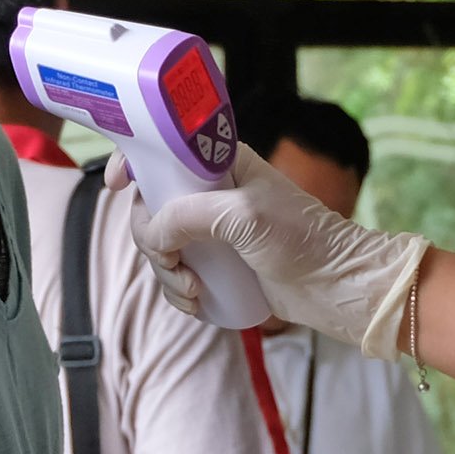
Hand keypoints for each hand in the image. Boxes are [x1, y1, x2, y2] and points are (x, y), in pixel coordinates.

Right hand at [128, 146, 431, 357]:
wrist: (337, 287)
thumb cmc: (303, 240)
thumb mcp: (243, 215)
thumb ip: (187, 216)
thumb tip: (151, 237)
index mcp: (219, 163)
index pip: (162, 149)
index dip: (133, 162)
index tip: (116, 187)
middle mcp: (212, 193)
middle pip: (151, 208)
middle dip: (154, 242)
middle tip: (176, 265)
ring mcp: (214, 231)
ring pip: (161, 248)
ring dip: (168, 275)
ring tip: (196, 292)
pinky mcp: (219, 266)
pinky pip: (178, 276)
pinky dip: (180, 293)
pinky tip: (200, 304)